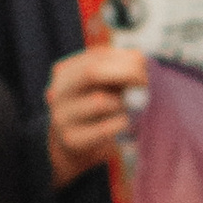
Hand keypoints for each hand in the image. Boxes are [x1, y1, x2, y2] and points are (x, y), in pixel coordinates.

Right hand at [49, 41, 150, 185]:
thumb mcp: (105, 84)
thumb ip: (120, 69)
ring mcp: (61, 117)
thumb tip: (140, 59)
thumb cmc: (96, 108)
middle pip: (92, 73)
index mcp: (65, 72)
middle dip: (124, 74)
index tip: (145, 67)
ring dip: (120, 103)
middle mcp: (58, 92)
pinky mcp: (71, 140)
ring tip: (121, 108)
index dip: (125, 59)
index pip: (98, 56)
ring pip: (101, 101)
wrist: (75, 146)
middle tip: (145, 82)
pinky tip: (120, 123)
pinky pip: (104, 128)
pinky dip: (120, 123)